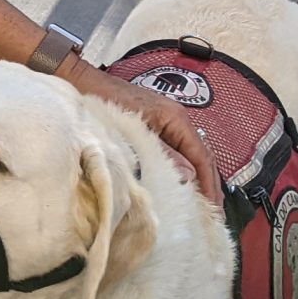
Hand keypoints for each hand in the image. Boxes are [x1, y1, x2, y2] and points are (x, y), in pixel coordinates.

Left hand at [57, 61, 221, 201]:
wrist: (82, 83)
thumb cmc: (105, 103)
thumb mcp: (134, 133)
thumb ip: (162, 155)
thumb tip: (190, 177)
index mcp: (176, 119)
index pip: (202, 156)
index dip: (210, 184)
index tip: (215, 209)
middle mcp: (177, 119)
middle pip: (202, 156)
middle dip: (210, 185)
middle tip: (214, 215)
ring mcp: (167, 122)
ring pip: (191, 155)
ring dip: (199, 179)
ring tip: (203, 205)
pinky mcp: (154, 127)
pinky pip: (177, 151)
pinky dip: (184, 170)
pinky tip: (181, 187)